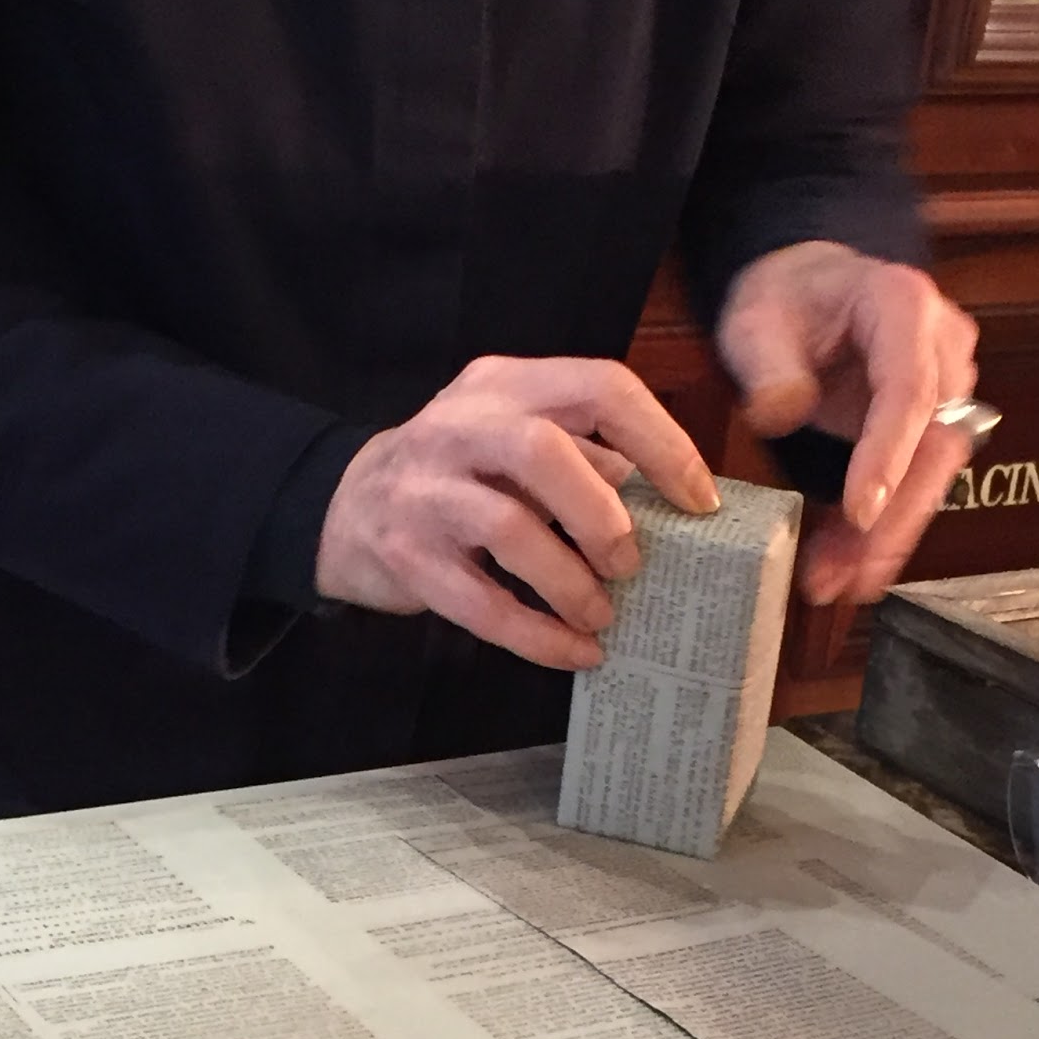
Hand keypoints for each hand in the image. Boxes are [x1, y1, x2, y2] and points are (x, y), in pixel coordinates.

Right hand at [315, 354, 717, 670]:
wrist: (341, 508)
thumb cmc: (457, 476)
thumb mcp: (513, 442)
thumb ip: (584, 459)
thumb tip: (673, 505)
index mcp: (505, 386)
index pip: (598, 387)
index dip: (660, 442)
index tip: (698, 502)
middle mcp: (460, 425)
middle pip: (542, 451)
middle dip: (602, 515)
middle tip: (632, 564)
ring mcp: (425, 490)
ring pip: (508, 527)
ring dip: (569, 581)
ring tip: (602, 615)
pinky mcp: (405, 555)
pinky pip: (478, 602)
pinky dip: (536, 634)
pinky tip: (573, 652)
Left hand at [717, 241, 980, 606]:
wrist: (811, 290)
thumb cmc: (786, 299)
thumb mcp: (756, 320)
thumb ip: (767, 366)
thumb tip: (782, 413)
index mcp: (904, 305)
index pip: (910, 388)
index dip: (889, 453)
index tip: (860, 510)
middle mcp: (942, 347)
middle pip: (934, 443)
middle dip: (891, 519)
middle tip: (847, 576)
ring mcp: (946, 387)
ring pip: (931, 475)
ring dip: (887, 537)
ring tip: (837, 584)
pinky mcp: (934, 425)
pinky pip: (915, 484)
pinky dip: (882, 529)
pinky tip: (851, 569)